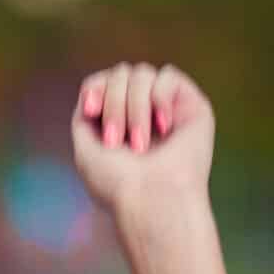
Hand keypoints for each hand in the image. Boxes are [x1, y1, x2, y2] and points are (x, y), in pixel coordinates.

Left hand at [71, 62, 213, 222]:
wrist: (153, 200)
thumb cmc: (118, 184)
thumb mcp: (86, 149)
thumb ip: (84, 115)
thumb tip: (93, 87)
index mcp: (116, 120)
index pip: (103, 81)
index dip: (96, 87)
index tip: (91, 112)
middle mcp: (141, 111)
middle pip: (120, 74)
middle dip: (114, 105)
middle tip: (116, 142)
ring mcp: (166, 106)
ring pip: (142, 74)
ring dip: (134, 108)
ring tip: (140, 144)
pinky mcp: (190, 104)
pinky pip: (168, 76)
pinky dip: (159, 98)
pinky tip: (163, 126)